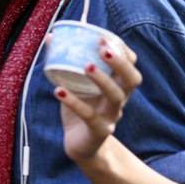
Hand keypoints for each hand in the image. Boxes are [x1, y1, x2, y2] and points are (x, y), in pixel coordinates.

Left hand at [56, 38, 140, 162]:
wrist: (81, 146)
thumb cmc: (80, 110)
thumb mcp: (74, 84)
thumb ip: (66, 64)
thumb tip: (52, 37)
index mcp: (117, 87)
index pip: (130, 66)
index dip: (122, 51)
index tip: (103, 38)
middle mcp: (119, 100)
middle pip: (132, 80)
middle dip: (120, 63)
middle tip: (103, 50)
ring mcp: (111, 116)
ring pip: (116, 97)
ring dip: (102, 80)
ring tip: (86, 66)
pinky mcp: (98, 131)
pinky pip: (90, 117)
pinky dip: (74, 103)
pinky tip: (59, 92)